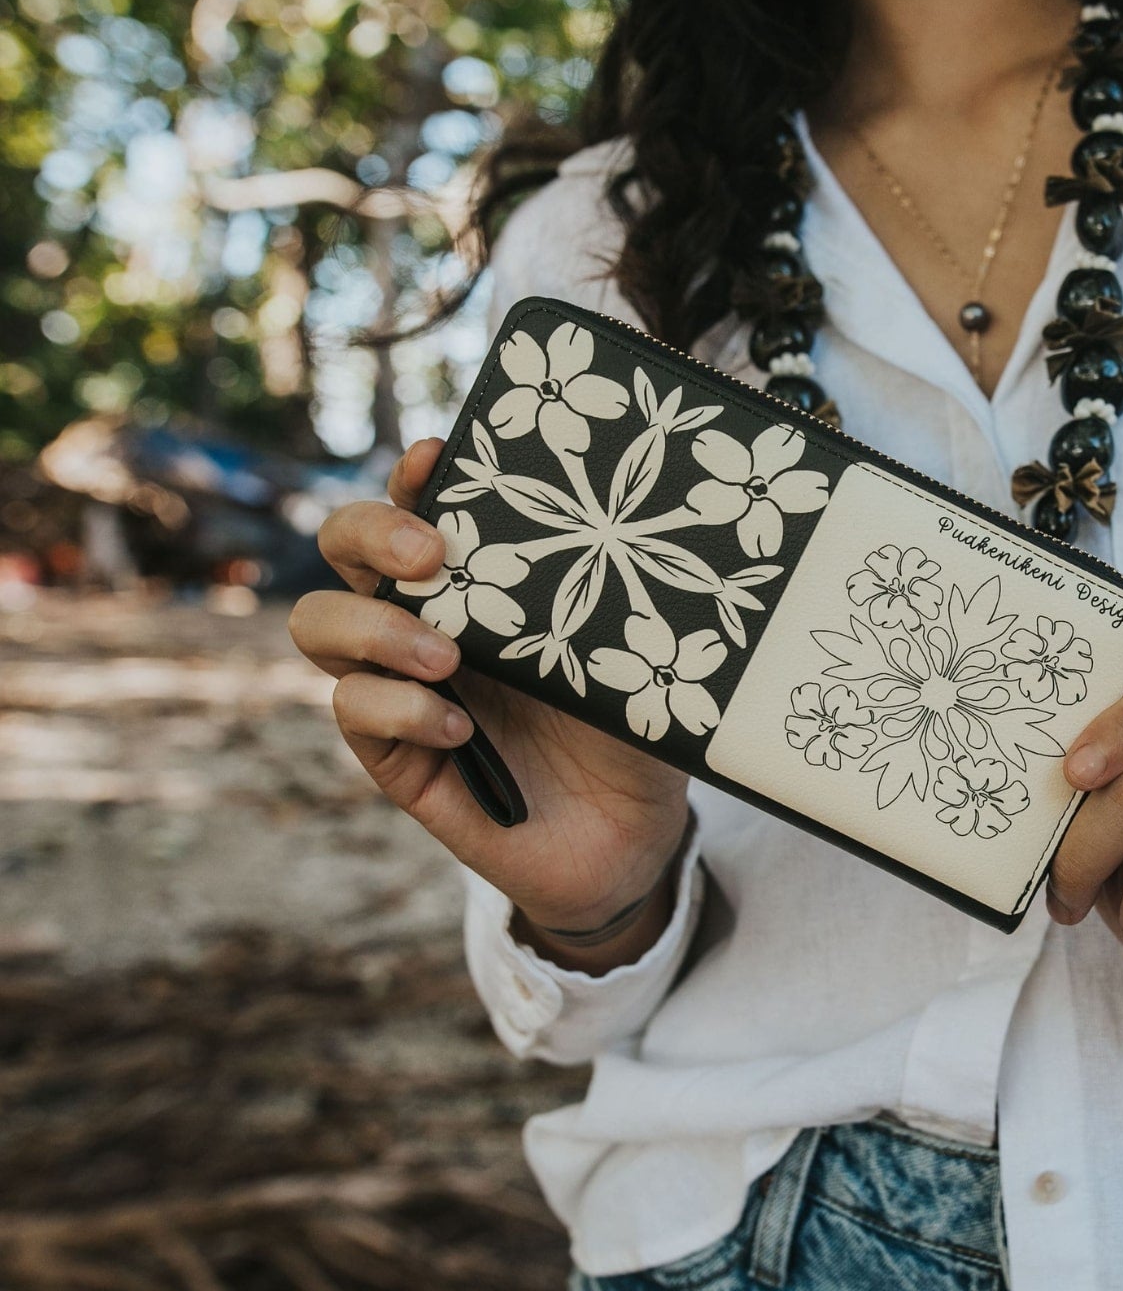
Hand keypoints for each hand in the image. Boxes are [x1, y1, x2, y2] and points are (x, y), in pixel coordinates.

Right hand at [288, 439, 690, 970]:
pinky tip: (462, 731)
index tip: (437, 457)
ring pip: (320, 624)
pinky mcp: (397, 756)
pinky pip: (355, 712)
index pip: (421, 504)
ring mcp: (402, 685)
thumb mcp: (630, 643)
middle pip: (343, 546)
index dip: (414, 475)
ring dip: (375, 628)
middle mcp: (427, 619)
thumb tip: (618, 519)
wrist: (634, 833)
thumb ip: (608, 589)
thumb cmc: (633, 721)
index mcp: (482, 580)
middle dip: (370, 533)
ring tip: (447, 658)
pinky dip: (401, 711)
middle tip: (431, 556)